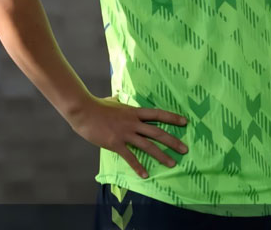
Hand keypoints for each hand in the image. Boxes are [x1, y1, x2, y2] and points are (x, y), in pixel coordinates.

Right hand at [68, 94, 187, 178]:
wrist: (85, 111)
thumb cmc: (98, 105)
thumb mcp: (113, 100)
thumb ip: (119, 100)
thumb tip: (119, 96)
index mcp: (134, 112)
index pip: (157, 114)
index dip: (172, 118)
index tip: (185, 122)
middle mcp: (133, 122)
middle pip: (157, 132)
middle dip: (172, 141)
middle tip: (185, 149)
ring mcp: (125, 133)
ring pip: (148, 145)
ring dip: (162, 155)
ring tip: (172, 163)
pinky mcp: (116, 143)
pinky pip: (130, 156)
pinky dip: (138, 166)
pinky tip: (145, 174)